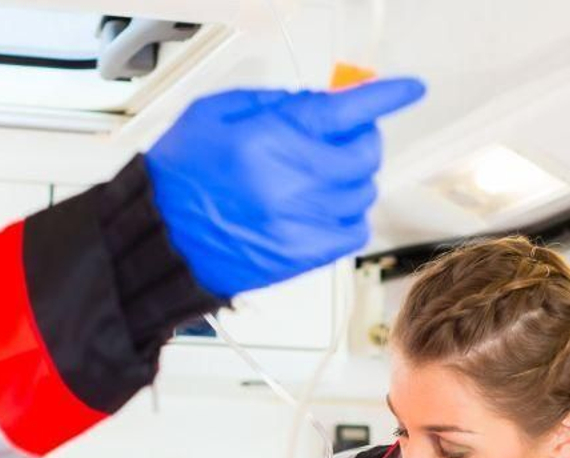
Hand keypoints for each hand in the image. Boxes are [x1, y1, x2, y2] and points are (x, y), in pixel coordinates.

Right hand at [145, 78, 426, 298]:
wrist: (160, 239)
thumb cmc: (180, 177)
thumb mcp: (217, 112)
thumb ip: (277, 102)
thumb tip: (326, 100)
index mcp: (270, 140)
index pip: (347, 112)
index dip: (386, 96)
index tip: (409, 89)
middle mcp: (291, 183)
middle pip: (365, 154)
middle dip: (359, 138)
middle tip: (341, 137)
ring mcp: (301, 223)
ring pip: (363, 193)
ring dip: (352, 178)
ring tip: (321, 175)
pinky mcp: (302, 256)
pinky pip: (353, 231)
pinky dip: (348, 216)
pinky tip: (323, 208)